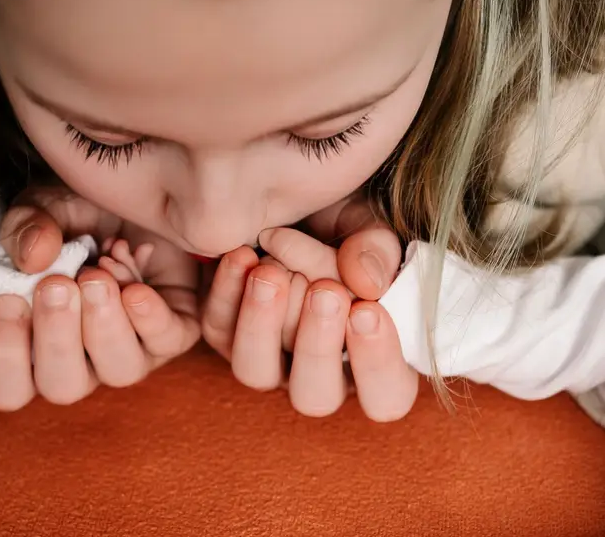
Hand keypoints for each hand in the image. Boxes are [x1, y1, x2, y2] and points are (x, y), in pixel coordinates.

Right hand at [0, 188, 199, 410]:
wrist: (137, 191)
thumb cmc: (77, 216)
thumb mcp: (42, 209)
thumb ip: (25, 228)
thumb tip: (31, 258)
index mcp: (34, 344)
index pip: (8, 386)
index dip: (3, 355)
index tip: (7, 301)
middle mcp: (82, 360)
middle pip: (64, 386)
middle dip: (57, 337)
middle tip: (56, 285)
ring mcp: (130, 351)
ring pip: (119, 371)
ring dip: (105, 326)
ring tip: (97, 277)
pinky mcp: (173, 332)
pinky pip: (166, 341)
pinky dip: (150, 318)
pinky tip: (135, 290)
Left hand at [201, 195, 417, 421]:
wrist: (287, 207)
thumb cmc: (341, 228)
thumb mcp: (366, 226)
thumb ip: (377, 250)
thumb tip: (369, 282)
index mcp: (369, 358)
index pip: (386, 395)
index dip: (377, 363)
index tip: (367, 311)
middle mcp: (316, 373)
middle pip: (314, 397)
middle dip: (318, 345)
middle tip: (324, 292)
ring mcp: (266, 361)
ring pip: (255, 372)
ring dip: (263, 325)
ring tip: (271, 274)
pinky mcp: (224, 337)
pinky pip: (218, 328)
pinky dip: (228, 292)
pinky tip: (243, 255)